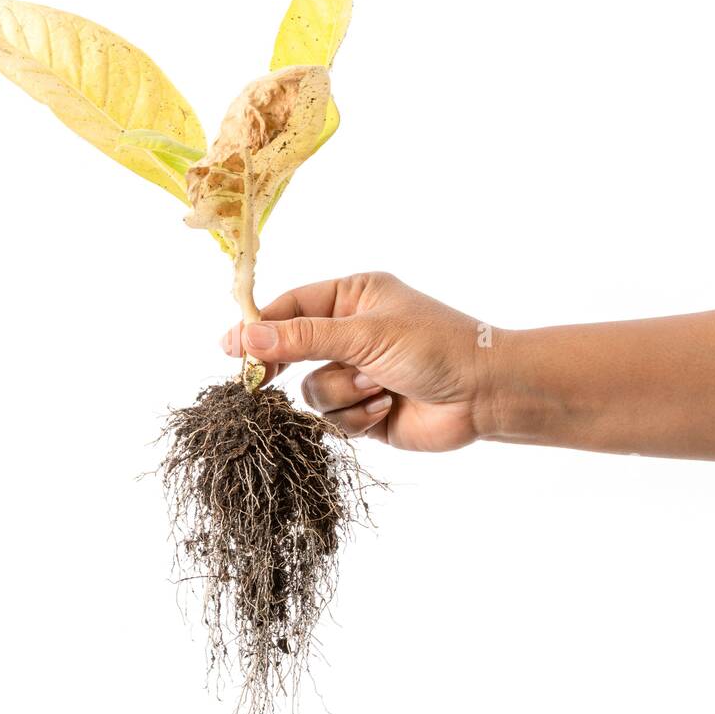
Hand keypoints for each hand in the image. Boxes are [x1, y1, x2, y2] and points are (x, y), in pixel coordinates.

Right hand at [220, 272, 495, 451]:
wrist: (485, 396)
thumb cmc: (435, 347)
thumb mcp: (364, 334)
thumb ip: (303, 337)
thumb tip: (246, 335)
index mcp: (353, 296)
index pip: (291, 306)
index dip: (258, 326)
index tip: (229, 345)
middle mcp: (351, 332)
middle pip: (291, 349)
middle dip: (285, 364)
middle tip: (259, 379)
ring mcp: (356, 372)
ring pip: (311, 389)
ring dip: (341, 392)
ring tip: (378, 388)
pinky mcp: (364, 410)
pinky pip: (333, 417)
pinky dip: (357, 415)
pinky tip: (387, 408)